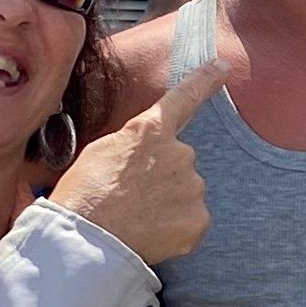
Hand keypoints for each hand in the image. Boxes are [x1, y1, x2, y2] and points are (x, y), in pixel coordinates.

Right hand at [50, 61, 224, 266]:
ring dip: (168, 204)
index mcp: (151, 130)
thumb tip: (145, 154)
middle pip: (179, 162)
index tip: (222, 66)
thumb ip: (134, 144)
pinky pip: (192, 221)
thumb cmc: (82, 195)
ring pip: (186, 192)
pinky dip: (175, 229)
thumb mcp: (101, 151)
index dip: (205, 80)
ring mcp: (193, 187)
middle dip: (162, 178)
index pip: (184, 97)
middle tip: (131, 198)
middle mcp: (180, 153)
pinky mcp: (199, 219)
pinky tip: (150, 235)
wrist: (87, 240)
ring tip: (136, 219)